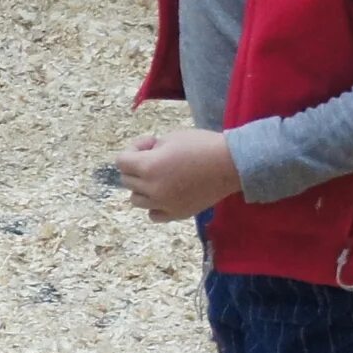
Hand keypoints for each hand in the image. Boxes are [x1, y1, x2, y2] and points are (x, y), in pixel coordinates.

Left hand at [114, 128, 239, 222]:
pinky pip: (153, 215)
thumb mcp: (171, 138)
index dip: (133, 149)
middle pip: (127, 180)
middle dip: (137, 165)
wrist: (231, 165)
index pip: (121, 161)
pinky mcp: (177, 214)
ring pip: (136, 199)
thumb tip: (145, 157)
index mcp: (148, 167)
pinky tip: (166, 193)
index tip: (151, 143)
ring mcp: (164, 204)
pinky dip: (154, 205)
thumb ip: (151, 149)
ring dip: (142, 186)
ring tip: (159, 176)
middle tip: (158, 156)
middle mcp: (152, 189)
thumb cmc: (202, 145)